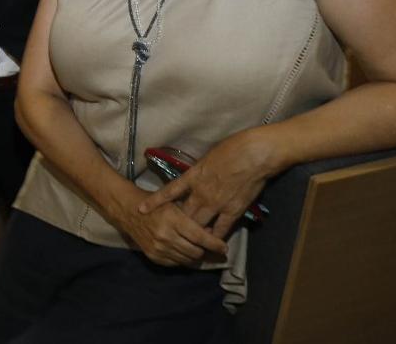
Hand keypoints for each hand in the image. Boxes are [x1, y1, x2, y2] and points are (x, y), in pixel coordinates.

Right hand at [115, 199, 228, 267]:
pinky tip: (185, 250)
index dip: (215, 244)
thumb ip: (191, 218)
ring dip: (196, 256)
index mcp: (173, 220)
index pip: (200, 238)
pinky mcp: (154, 257)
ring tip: (200, 250)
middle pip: (196, 252)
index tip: (224, 248)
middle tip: (213, 248)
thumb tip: (210, 232)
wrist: (128, 210)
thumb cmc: (154, 203)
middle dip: (207, 252)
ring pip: (187, 260)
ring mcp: (159, 249)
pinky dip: (183, 258)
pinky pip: (176, 263)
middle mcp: (166, 237)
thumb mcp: (174, 203)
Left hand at [137, 129, 278, 239]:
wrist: (254, 154)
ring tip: (186, 245)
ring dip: (192, 235)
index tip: (141, 210)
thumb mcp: (208, 157)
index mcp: (193, 176)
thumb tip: (193, 178)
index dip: (155, 202)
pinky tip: (211, 246)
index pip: (169, 192)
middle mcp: (201, 193)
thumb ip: (199, 171)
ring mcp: (216, 204)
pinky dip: (214, 239)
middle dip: (174, 224)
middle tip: (167, 232)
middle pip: (182, 214)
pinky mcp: (232, 211)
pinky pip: (220, 230)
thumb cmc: (232, 148)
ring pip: (198, 225)